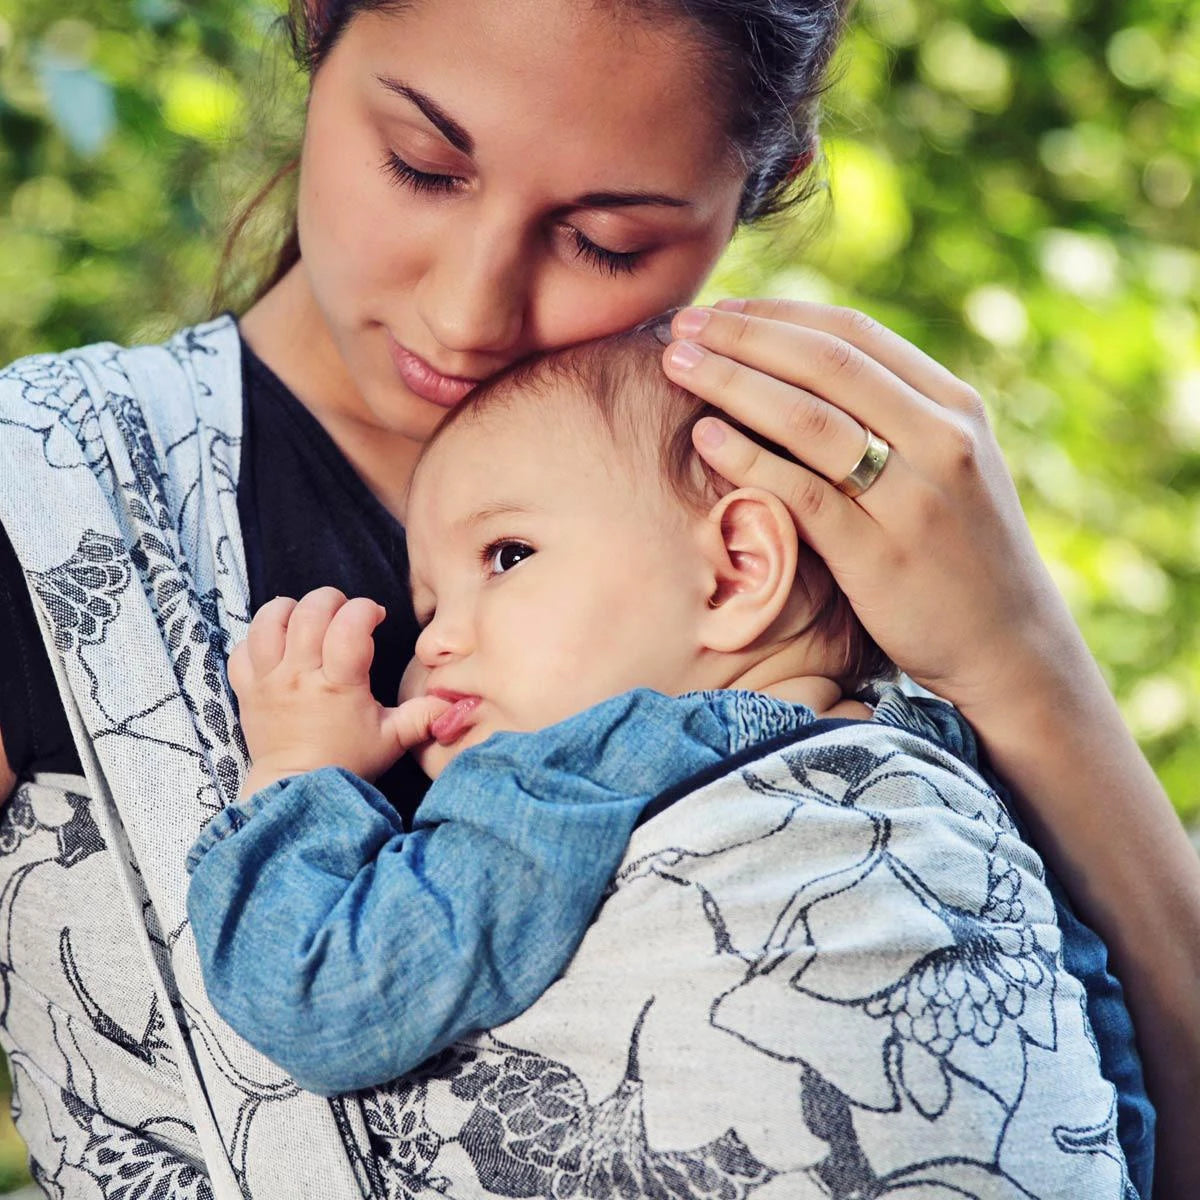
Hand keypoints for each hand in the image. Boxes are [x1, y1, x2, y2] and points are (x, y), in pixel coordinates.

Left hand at [228, 588, 449, 795]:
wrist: (297, 791)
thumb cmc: (347, 762)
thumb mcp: (393, 740)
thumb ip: (424, 716)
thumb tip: (454, 701)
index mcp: (338, 683)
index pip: (349, 625)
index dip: (365, 610)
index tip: (375, 618)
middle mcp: (300, 675)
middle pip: (308, 611)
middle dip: (331, 600)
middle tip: (345, 614)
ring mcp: (268, 680)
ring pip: (268, 620)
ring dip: (289, 609)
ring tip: (307, 618)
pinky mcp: (246, 689)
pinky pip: (241, 648)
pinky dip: (257, 638)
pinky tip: (277, 645)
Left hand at [661, 299, 1081, 721]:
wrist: (1012, 648)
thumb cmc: (960, 554)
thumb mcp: (947, 468)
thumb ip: (892, 418)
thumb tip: (800, 372)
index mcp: (955, 406)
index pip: (854, 334)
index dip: (776, 315)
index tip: (718, 310)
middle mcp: (941, 439)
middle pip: (824, 363)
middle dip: (742, 336)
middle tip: (680, 327)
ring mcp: (914, 497)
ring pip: (808, 419)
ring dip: (733, 383)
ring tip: (676, 367)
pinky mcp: (881, 555)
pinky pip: (802, 493)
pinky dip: (748, 458)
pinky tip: (705, 438)